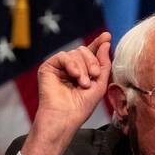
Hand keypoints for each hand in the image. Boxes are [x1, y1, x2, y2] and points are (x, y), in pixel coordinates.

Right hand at [21, 32, 111, 154]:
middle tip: (94, 76)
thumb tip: (106, 41)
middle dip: (92, 62)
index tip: (107, 36)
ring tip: (83, 84)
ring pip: (75, 52)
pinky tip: (74, 76)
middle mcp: (70, 67)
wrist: (65, 118)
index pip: (90, 53)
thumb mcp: (100, 84)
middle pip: (84, 51)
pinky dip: (71, 64)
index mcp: (82, 71)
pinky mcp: (48, 67)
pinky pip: (63, 55)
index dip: (98, 44)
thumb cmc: (82, 106)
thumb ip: (104, 63)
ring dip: (83, 67)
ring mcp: (58, 67)